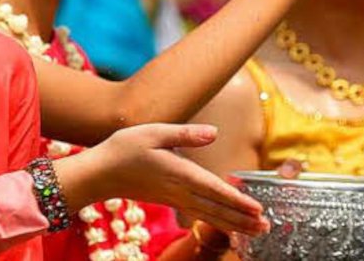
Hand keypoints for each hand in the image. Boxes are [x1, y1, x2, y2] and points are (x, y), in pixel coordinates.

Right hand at [57, 124, 268, 234]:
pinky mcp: (170, 201)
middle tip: (266, 227)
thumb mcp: (153, 132)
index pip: (214, 189)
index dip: (237, 200)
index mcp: (178, 173)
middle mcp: (179, 190)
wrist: (97, 174)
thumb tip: (214, 133)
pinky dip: (217, 222)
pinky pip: (199, 215)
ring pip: (210, 215)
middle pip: (216, 208)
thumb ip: (186, 134)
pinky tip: (229, 225)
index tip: (256, 209)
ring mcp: (175, 199)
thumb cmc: (123, 149)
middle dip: (242, 219)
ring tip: (256, 232)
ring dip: (234, 224)